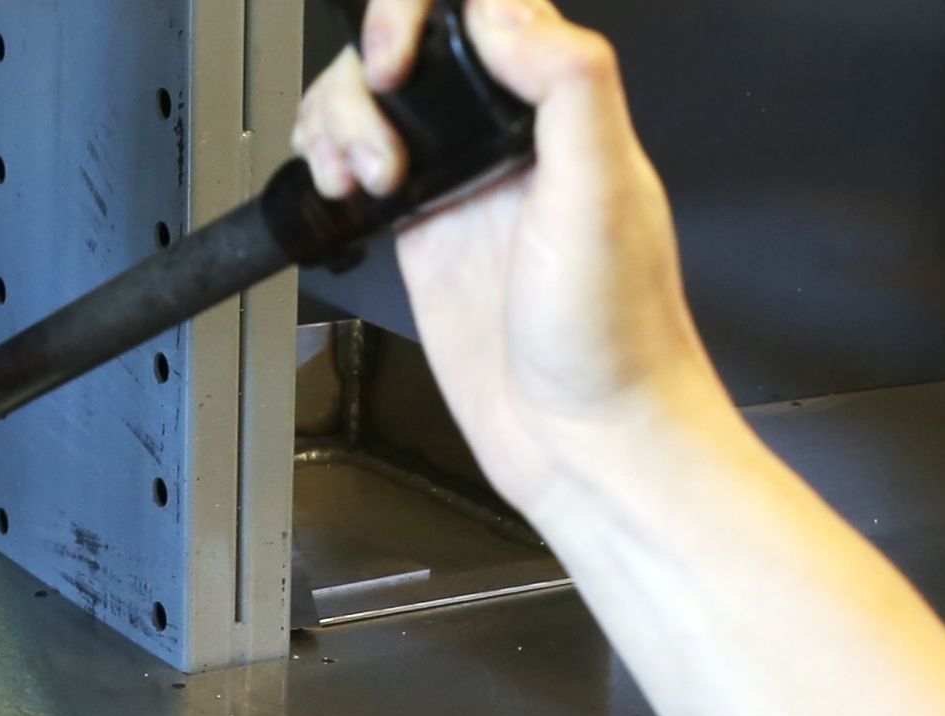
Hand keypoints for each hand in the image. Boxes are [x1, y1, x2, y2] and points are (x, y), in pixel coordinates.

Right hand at [294, 0, 731, 514]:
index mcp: (559, 108)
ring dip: (336, 122)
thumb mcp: (601, 198)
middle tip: (375, 136)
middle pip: (408, 49)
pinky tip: (345, 195)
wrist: (584, 442)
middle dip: (363, 76)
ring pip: (370, 105)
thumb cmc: (616, 340)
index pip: (485, 8)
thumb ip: (567, 86)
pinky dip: (328, 167)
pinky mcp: (421, 236)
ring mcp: (457, 185)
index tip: (397, 64)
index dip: (419, 15)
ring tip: (358, 177)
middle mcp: (504, 137)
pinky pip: (359, 170)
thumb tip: (502, 12)